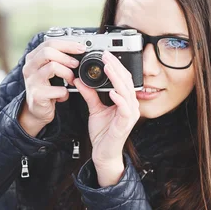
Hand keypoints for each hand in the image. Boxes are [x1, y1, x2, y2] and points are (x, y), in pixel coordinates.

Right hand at [19, 38, 86, 136]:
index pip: (49, 43)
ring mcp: (32, 81)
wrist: (37, 111)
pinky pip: (58, 89)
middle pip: (48, 52)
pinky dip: (65, 93)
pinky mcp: (38, 95)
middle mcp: (29, 67)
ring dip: (67, 73)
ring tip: (71, 81)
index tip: (81, 48)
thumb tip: (78, 50)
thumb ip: (58, 60)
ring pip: (53, 67)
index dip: (67, 44)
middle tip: (76, 64)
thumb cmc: (46, 89)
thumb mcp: (49, 71)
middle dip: (66, 57)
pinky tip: (62, 96)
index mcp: (32, 58)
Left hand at [73, 50, 139, 167]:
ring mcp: (130, 115)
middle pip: (127, 81)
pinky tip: (112, 92)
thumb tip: (80, 81)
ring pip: (127, 92)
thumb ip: (90, 95)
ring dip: (117, 79)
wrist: (103, 153)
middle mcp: (131, 106)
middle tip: (106, 56)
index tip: (105, 56)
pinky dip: (119, 99)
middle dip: (116, 67)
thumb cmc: (103, 134)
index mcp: (125, 101)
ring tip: (108, 68)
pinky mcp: (125, 124)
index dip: (116, 66)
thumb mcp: (94, 110)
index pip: (123, 79)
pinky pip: (125, 109)